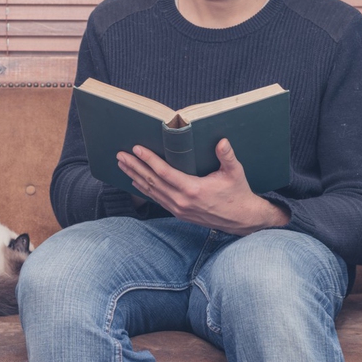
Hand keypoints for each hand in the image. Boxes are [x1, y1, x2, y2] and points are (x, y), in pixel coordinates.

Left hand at [117, 139, 288, 235]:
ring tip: (122, 165)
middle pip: (152, 181)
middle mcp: (181, 201)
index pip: (164, 172)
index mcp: (193, 190)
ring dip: (135, 177)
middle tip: (120, 155)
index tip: (137, 149)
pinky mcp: (178, 213)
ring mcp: (178, 209)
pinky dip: (144, 189)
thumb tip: (222, 141)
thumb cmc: (237, 193)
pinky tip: (135, 181)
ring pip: (151, 191)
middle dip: (134, 167)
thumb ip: (227, 156)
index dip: (149, 160)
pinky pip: (156, 199)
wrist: (241, 219)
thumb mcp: (235, 173)